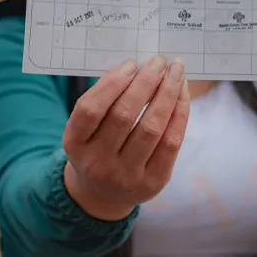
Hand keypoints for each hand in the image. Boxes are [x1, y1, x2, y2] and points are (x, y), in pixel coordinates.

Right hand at [62, 55, 190, 220]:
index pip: (90, 110)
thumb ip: (104, 100)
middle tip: (160, 61)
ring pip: (151, 128)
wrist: (102, 196)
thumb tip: (138, 67)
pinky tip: (182, 95)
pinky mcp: (153, 182)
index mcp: (74, 144)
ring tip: (176, 72)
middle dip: (146, 82)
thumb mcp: (85, 129)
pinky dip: (179, 114)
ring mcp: (126, 176)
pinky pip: (171, 143)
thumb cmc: (96, 147)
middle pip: (124, 115)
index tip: (132, 63)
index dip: (112, 83)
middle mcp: (97, 163)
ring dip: (167, 94)